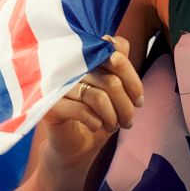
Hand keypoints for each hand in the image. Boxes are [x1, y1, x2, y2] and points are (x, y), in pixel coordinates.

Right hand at [35, 35, 144, 169]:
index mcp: (85, 57)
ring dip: (112, 117)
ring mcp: (57, 85)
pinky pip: (82, 110)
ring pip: (99, 97)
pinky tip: (96, 126)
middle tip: (128, 122)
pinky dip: (96, 122)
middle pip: (111, 81)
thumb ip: (119, 65)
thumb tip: (119, 44)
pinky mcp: (50, 105)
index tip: (139, 101)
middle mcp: (69, 67)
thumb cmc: (97, 115)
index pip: (116, 55)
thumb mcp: (114, 91)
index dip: (133, 80)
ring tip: (113, 126)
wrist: (75, 146)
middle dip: (125, 106)